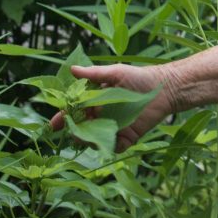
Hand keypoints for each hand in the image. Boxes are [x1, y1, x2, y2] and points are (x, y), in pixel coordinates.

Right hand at [49, 63, 176, 152]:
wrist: (164, 87)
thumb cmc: (139, 77)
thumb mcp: (115, 72)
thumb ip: (94, 73)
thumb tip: (72, 69)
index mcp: (95, 102)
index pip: (74, 112)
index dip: (63, 118)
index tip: (54, 124)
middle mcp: (102, 117)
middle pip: (82, 129)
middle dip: (75, 132)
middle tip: (73, 131)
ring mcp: (114, 129)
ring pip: (95, 140)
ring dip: (89, 141)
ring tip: (88, 136)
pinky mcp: (128, 137)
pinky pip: (115, 147)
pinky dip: (110, 147)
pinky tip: (109, 142)